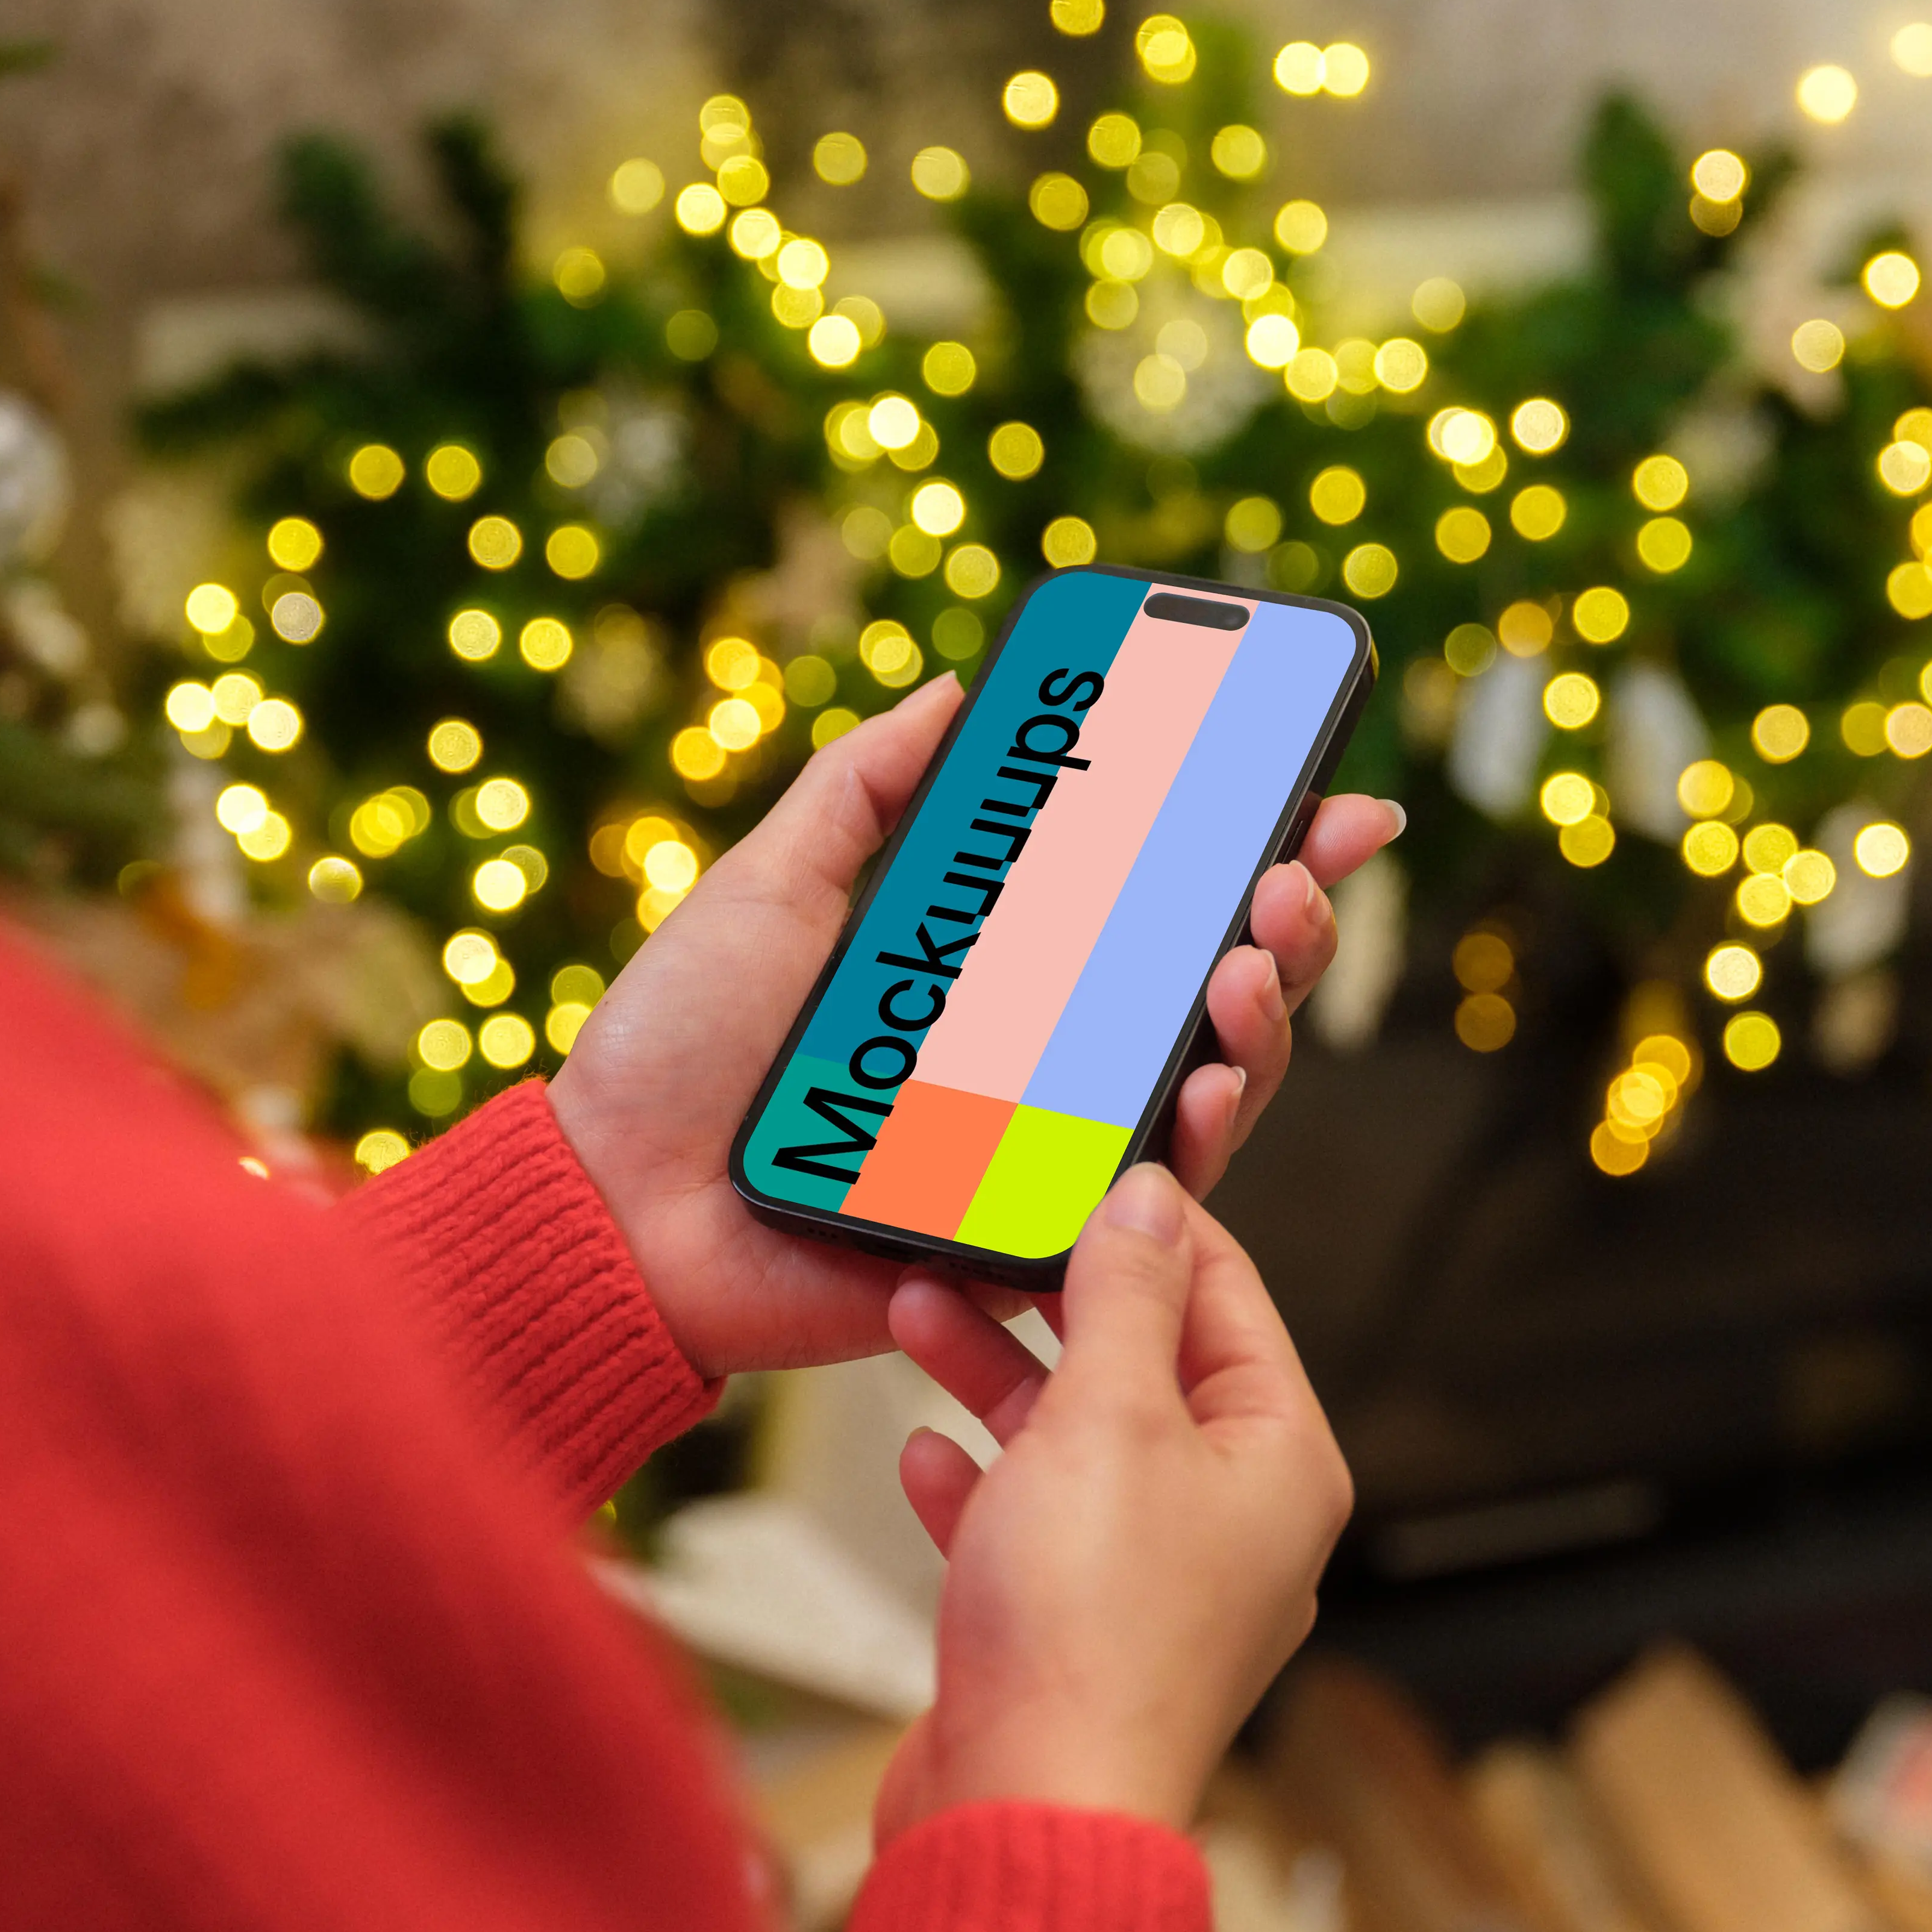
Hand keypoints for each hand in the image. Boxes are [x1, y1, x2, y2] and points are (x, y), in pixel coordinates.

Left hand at [549, 673, 1403, 1379]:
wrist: (610, 1196)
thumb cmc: (679, 1050)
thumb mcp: (771, 885)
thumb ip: (864, 791)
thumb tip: (961, 690)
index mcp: (998, 977)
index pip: (1152, 909)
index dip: (1251, 856)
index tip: (1321, 794)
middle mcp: (1040, 1063)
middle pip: (1211, 995)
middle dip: (1286, 927)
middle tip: (1292, 871)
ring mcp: (1041, 1153)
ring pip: (1204, 1093)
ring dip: (1258, 1024)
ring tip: (1255, 961)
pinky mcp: (1023, 1241)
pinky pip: (1136, 1201)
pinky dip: (1187, 1142)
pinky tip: (1205, 1083)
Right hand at [873, 1165, 1352, 1834]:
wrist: (1023, 1816)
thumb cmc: (1085, 1630)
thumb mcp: (1109, 1419)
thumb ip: (1128, 1299)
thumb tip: (1154, 1200)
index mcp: (1280, 1463)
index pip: (1230, 1300)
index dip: (1155, 1225)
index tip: (1084, 1164)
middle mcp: (1236, 1523)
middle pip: (1149, 1368)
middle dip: (1055, 1301)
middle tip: (979, 1234)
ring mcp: (1158, 1586)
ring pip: (1080, 1444)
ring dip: (998, 1379)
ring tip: (915, 1313)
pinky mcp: (1079, 1636)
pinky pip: (1034, 1530)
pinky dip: (981, 1486)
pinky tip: (919, 1455)